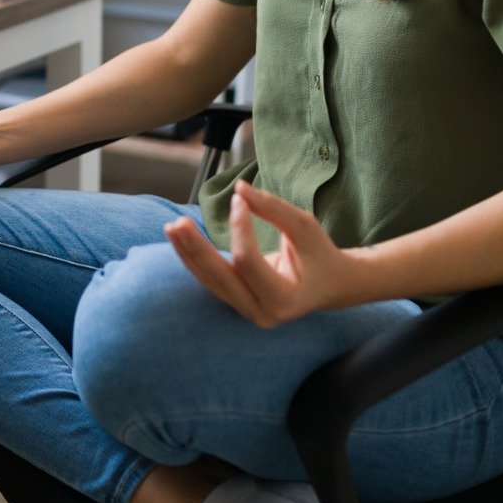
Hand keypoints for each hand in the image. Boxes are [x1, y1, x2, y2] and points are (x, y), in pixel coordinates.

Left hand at [164, 180, 359, 326]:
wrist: (330, 285)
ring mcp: (247, 312)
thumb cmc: (319, 254)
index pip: (248, 261)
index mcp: (284, 299)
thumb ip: (272, 208)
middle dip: (197, 249)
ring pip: (210, 283)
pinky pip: (211, 281)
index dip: (239, 227)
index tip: (239, 198)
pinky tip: (181, 241)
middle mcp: (262, 313)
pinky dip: (196, 260)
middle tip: (178, 222)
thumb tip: (239, 189)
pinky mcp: (237, 303)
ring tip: (172, 228)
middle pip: (220, 278)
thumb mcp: (304, 226)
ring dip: (189, 254)